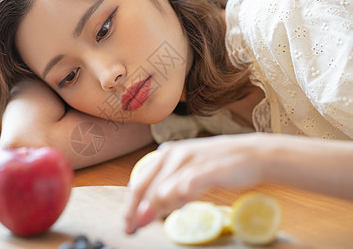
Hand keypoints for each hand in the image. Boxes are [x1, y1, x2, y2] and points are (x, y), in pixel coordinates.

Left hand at [124, 133, 270, 233]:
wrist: (253, 154)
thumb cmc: (218, 165)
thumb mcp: (188, 170)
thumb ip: (168, 187)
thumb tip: (147, 210)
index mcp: (166, 153)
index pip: (139, 182)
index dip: (130, 205)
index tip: (128, 223)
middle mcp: (173, 154)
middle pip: (144, 188)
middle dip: (136, 212)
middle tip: (133, 228)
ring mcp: (189, 160)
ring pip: (161, 191)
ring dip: (160, 208)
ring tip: (172, 212)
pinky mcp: (205, 169)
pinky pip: (184, 187)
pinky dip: (177, 199)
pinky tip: (181, 206)